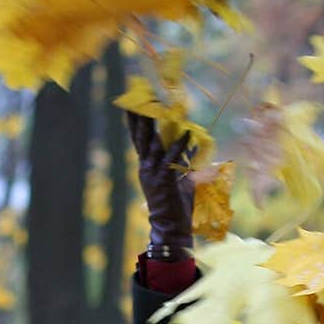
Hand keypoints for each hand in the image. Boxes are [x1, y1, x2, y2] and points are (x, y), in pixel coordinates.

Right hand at [126, 112, 194, 258]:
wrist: (170, 227)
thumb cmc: (175, 205)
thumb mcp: (178, 179)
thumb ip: (181, 162)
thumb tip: (191, 146)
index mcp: (146, 165)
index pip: (138, 138)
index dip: (135, 120)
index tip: (132, 102)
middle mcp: (145, 167)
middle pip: (140, 136)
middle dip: (140, 116)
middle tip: (139, 96)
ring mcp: (152, 174)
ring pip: (152, 144)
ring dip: (156, 125)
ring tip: (158, 106)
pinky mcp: (164, 181)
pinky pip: (171, 160)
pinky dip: (179, 147)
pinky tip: (186, 134)